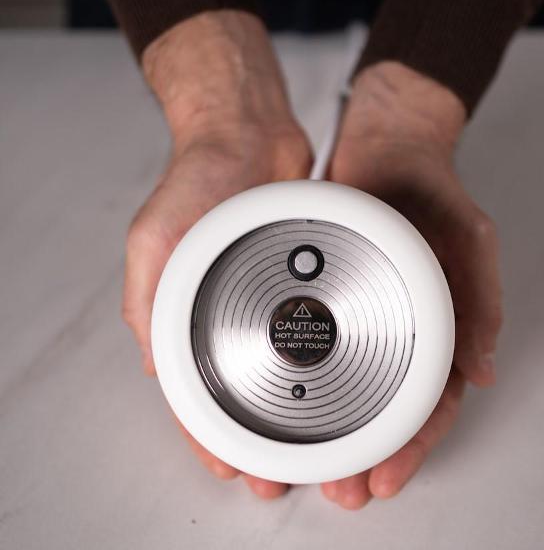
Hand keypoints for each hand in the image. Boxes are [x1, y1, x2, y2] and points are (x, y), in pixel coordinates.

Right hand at [122, 12, 310, 497]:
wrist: (245, 131)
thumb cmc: (197, 177)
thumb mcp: (156, 238)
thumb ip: (150, 299)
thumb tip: (158, 366)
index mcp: (184, 308)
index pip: (193, 385)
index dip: (206, 431)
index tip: (229, 465)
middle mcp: (223, 306)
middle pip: (239, 385)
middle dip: (255, 432)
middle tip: (276, 469)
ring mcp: (264, 293)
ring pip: (279, 363)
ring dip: (293, 404)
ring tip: (312, 442)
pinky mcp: (299, 276)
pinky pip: (309, 327)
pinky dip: (319, 358)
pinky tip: (336, 381)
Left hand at [322, 62, 502, 508]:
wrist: (384, 144)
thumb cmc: (430, 187)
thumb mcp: (469, 236)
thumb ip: (481, 298)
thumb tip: (483, 370)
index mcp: (439, 325)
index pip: (430, 402)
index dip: (411, 446)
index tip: (383, 477)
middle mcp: (399, 326)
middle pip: (385, 406)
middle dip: (367, 452)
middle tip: (342, 487)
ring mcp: (361, 313)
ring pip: (348, 386)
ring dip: (332, 429)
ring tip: (306, 464)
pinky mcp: (325, 294)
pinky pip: (317, 347)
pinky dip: (304, 381)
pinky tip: (285, 405)